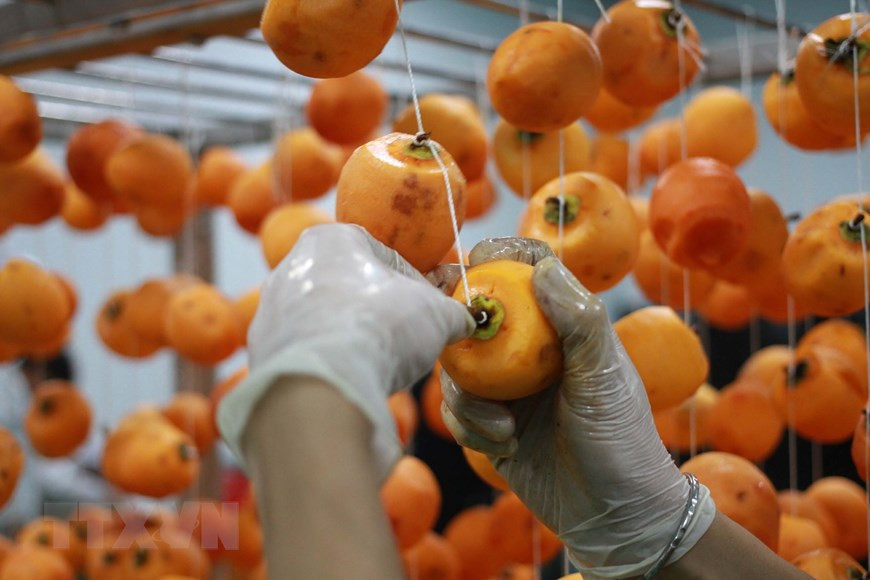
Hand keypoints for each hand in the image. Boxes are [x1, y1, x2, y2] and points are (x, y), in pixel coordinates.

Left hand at [218, 224, 473, 479]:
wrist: (319, 386)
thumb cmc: (380, 328)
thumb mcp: (436, 315)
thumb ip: (452, 312)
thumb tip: (463, 320)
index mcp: (330, 240)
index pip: (385, 256)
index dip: (416, 286)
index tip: (431, 313)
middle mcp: (291, 267)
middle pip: (349, 287)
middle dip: (378, 311)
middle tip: (406, 340)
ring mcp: (270, 311)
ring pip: (324, 321)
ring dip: (352, 339)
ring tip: (379, 366)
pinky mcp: (260, 353)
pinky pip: (305, 355)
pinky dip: (328, 366)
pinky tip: (349, 382)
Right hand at [435, 238, 715, 578]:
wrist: (612, 516)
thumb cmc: (621, 440)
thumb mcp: (605, 377)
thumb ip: (580, 321)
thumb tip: (542, 269)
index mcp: (564, 329)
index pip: (530, 272)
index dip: (501, 256)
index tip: (476, 261)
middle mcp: (531, 352)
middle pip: (480, 314)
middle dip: (459, 324)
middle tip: (450, 333)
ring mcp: (507, 388)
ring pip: (458, 366)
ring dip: (468, 394)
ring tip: (500, 425)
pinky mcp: (488, 424)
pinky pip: (456, 409)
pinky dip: (467, 424)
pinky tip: (500, 442)